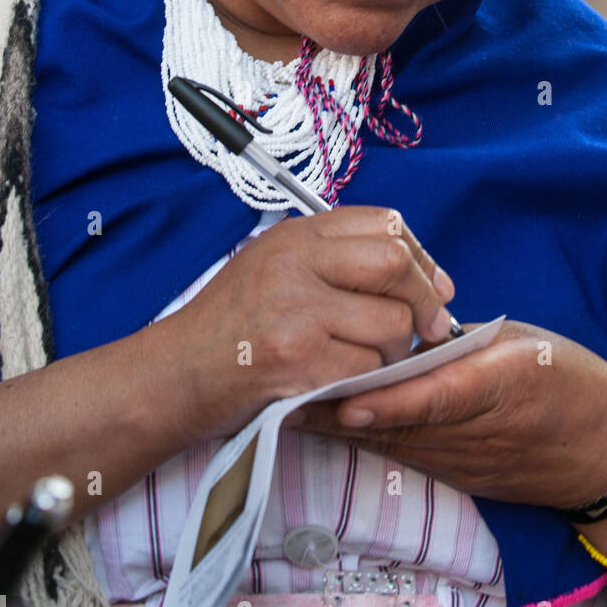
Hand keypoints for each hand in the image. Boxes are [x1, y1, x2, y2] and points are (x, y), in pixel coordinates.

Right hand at [158, 206, 456, 443]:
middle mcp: (295, 266)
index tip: (432, 283)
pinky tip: (344, 382)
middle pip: (395, 265)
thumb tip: (418, 268)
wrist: (174, 376)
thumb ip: (333, 257)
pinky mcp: (298, 364)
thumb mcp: (272, 264)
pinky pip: (368, 370)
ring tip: (368, 359)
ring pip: (391, 324)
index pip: (384, 223)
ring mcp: (297, 314)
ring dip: (394, 350)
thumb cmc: (229, 325)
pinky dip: (368, 382)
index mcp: (295, 236)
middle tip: (431, 326)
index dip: (420, 255)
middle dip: (424, 299)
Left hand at [286, 320, 606, 509]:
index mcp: (498, 385)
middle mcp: (474, 432)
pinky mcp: (456, 475)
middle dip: (339, 409)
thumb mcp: (525, 343)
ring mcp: (462, 461)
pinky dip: (365, 438)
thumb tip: (407, 330)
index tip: (343, 394)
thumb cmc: (571, 383)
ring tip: (287, 401)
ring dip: (340, 427)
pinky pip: (402, 455)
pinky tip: (329, 424)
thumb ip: (465, 340)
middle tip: (285, 385)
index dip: (386, 399)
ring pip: (391, 444)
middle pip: (398, 425)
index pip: (435, 397)